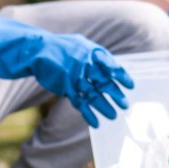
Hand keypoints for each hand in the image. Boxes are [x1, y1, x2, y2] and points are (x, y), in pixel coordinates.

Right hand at [0, 16, 133, 127]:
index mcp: (90, 52)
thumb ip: (96, 56)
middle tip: (125, 105)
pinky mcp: (64, 88)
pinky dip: (87, 113)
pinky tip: (96, 123)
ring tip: (114, 116)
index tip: (131, 85)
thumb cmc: (63, 48)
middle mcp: (83, 64)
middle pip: (103, 82)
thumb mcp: (81, 45)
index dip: (121, 75)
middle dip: (115, 94)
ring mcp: (73, 77)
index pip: (110, 64)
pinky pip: (78, 102)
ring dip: (104, 106)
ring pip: (92, 94)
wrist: (37, 50)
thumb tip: (114, 68)